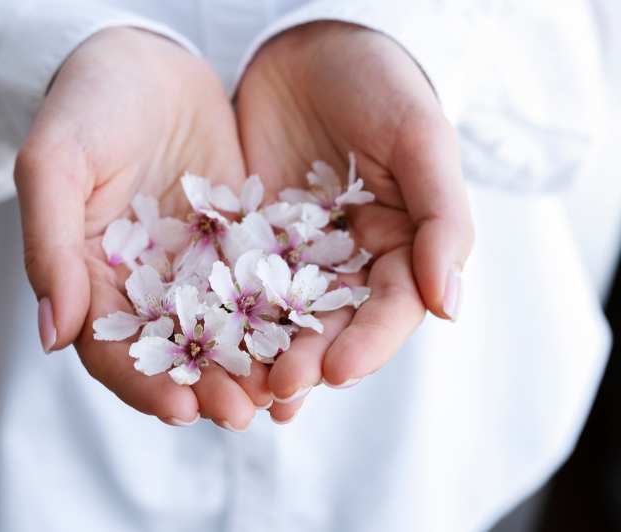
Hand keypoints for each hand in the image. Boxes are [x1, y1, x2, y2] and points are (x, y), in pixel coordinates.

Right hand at [15, 28, 271, 428]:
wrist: (145, 59)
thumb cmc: (88, 104)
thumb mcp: (56, 163)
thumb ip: (50, 245)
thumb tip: (52, 337)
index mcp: (92, 277)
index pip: (111, 348)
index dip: (141, 382)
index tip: (179, 407)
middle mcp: (145, 284)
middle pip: (173, 353)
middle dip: (206, 387)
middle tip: (242, 413)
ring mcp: (194, 267)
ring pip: (223, 331)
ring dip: (249, 366)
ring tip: (282, 391)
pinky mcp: (238, 243)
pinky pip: (261, 287)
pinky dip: (281, 317)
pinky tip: (309, 336)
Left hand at [236, 22, 473, 421]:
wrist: (312, 44)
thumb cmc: (379, 83)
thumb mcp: (419, 139)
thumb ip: (443, 218)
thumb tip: (450, 305)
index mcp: (403, 244)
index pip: (392, 308)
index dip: (370, 344)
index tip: (338, 371)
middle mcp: (350, 260)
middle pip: (335, 326)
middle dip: (310, 361)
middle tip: (278, 390)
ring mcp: (297, 254)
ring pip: (284, 318)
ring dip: (266, 356)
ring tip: (243, 391)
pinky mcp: (247, 240)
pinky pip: (236, 285)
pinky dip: (225, 318)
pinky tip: (205, 346)